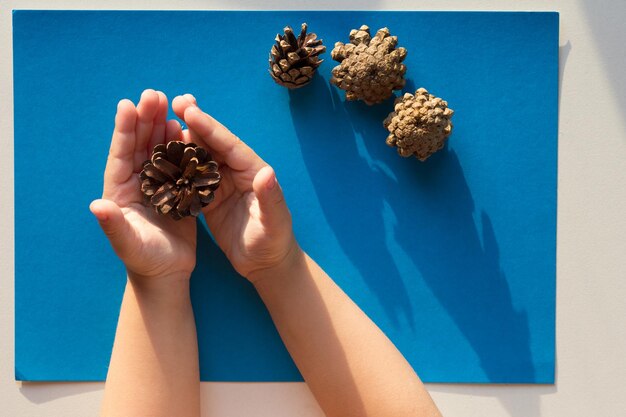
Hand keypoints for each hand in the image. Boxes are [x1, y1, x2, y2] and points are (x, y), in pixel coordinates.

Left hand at [90, 89, 195, 281]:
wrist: (166, 274)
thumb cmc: (145, 261)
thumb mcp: (128, 244)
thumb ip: (113, 225)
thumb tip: (97, 205)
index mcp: (120, 192)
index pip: (120, 155)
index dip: (123, 130)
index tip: (128, 105)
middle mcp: (136, 184)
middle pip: (138, 145)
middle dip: (145, 119)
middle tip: (154, 94)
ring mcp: (156, 185)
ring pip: (157, 149)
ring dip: (162, 126)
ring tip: (170, 104)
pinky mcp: (174, 190)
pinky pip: (176, 162)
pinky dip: (180, 145)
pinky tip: (185, 130)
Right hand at [172, 94, 300, 281]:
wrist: (266, 263)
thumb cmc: (273, 243)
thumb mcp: (274, 222)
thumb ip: (270, 197)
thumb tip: (268, 172)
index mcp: (253, 171)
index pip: (230, 145)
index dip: (210, 128)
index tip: (189, 111)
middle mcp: (237, 171)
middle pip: (213, 142)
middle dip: (193, 122)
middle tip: (173, 101)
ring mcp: (222, 183)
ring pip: (199, 155)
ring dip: (182, 138)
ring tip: (160, 119)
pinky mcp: (210, 196)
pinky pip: (191, 175)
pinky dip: (177, 163)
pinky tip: (158, 154)